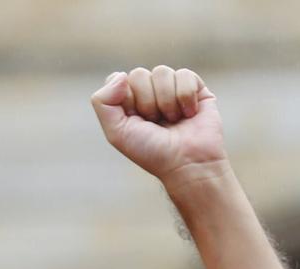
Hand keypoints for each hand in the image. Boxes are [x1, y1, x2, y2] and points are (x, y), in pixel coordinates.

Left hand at [91, 66, 226, 190]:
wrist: (188, 165)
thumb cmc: (153, 153)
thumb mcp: (117, 132)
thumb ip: (102, 101)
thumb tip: (122, 75)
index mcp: (130, 101)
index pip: (119, 79)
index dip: (128, 100)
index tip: (137, 121)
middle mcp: (151, 92)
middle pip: (139, 74)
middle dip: (147, 103)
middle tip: (157, 124)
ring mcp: (173, 89)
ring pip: (162, 72)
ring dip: (167, 102)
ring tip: (174, 121)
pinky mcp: (197, 89)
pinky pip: (185, 74)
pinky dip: (186, 97)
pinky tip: (190, 114)